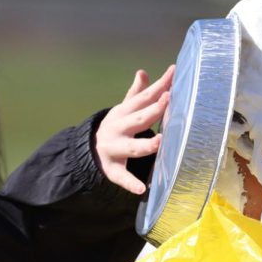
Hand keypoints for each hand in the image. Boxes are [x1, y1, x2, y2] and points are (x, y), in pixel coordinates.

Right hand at [94, 65, 173, 193]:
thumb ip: (137, 93)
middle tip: (168, 99)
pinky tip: (141, 189)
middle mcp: (118, 128)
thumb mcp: (124, 109)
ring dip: (146, 145)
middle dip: (153, 110)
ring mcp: (114, 148)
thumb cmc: (116, 126)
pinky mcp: (112, 169)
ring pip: (131, 147)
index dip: (159, 86)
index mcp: (123, 112)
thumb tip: (143, 72)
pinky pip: (122, 177)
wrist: (87, 149)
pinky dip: (130, 183)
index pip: (144, 97)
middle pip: (139, 119)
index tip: (173, 74)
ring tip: (160, 142)